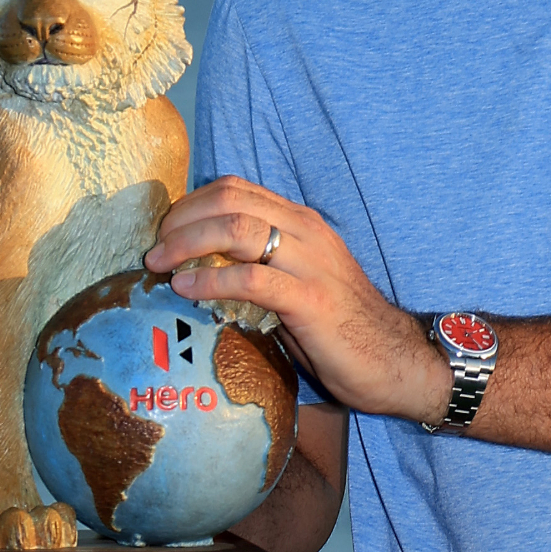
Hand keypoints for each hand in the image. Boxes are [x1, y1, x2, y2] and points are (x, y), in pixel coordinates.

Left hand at [144, 176, 448, 423]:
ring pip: (237, 228)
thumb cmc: (340, 329)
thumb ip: (259, 266)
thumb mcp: (297, 283)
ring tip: (159, 265)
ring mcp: (311, 263)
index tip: (164, 231)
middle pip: (230, 201)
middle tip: (154, 250)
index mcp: (301, 223)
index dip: (191, 203)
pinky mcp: (311, 299)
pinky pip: (252, 278)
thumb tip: (200, 269)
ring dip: (188, 243)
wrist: (396, 362)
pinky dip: (211, 280)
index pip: (236, 189)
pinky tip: (186, 290)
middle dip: (181, 220)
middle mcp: (306, 232)